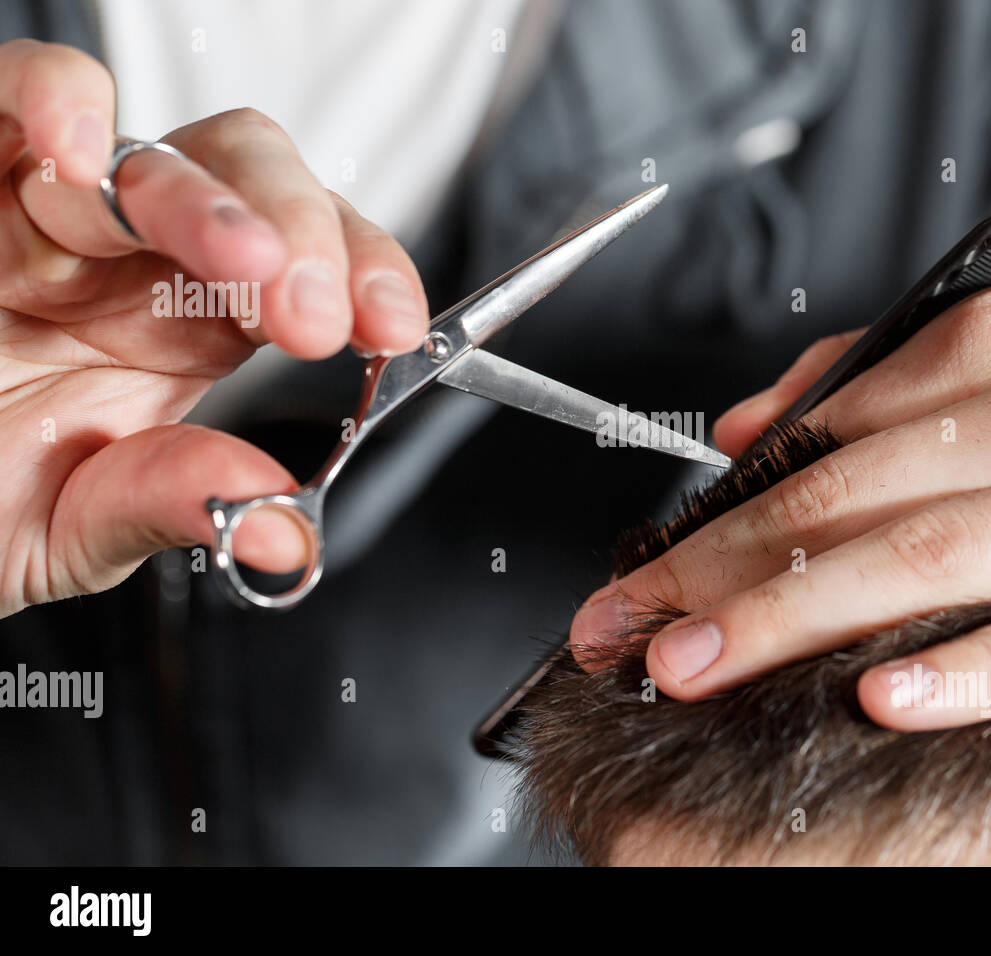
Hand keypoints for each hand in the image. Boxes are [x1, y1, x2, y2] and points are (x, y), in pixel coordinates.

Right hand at [0, 40, 429, 617]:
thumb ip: (171, 506)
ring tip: (242, 263)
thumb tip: (283, 529)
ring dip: (207, 198)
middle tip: (314, 314)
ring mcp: (43, 211)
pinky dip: (46, 106)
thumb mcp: (67, 525)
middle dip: (305, 237)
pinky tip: (70, 159)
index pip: (308, 267)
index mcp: (184, 327)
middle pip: (253, 187)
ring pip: (150, 148)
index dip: (364, 278)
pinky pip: (8, 97)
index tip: (392, 328)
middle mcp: (131, 258)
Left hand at [571, 263, 990, 727]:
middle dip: (716, 572)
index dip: (712, 512)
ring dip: (793, 618)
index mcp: (989, 348)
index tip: (643, 569)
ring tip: (697, 664)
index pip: (816, 440)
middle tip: (626, 628)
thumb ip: (876, 367)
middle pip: (843, 503)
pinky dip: (970, 669)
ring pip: (924, 563)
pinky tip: (886, 697)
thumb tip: (750, 427)